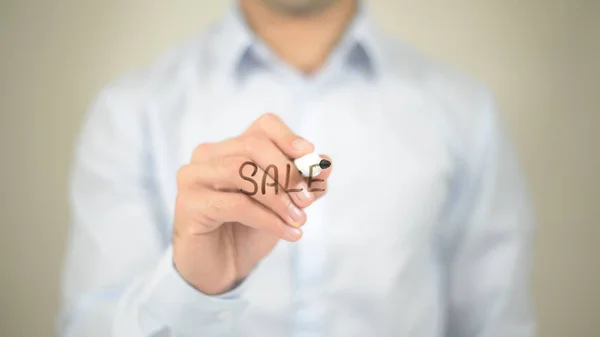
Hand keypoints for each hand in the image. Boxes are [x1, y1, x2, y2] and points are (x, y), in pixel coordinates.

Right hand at [172, 113, 331, 294]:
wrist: (221, 268)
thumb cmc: (250, 229)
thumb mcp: (286, 204)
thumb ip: (304, 184)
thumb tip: (326, 164)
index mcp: (233, 148)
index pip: (264, 126)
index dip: (289, 137)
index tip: (310, 156)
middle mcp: (209, 155)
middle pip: (252, 145)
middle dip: (286, 171)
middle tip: (307, 200)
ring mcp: (193, 177)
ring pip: (241, 171)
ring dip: (277, 196)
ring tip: (299, 219)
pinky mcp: (188, 203)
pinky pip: (235, 203)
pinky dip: (267, 218)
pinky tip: (288, 233)